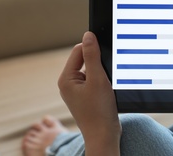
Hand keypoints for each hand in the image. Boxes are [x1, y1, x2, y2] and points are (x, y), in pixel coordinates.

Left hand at [58, 31, 120, 154]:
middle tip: (106, 76)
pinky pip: (93, 80)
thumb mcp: (97, 79)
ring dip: (101, 73)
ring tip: (106, 86)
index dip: (93, 49)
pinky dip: (102, 81)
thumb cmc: (99, 111)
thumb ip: (92, 56)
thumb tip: (88, 35)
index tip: (106, 54)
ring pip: (90, 70)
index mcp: (66, 79)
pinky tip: (107, 91)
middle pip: (84, 59)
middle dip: (97, 63)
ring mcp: (76, 91)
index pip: (78, 51)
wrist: (104, 136)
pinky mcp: (85, 96)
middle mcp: (68, 84)